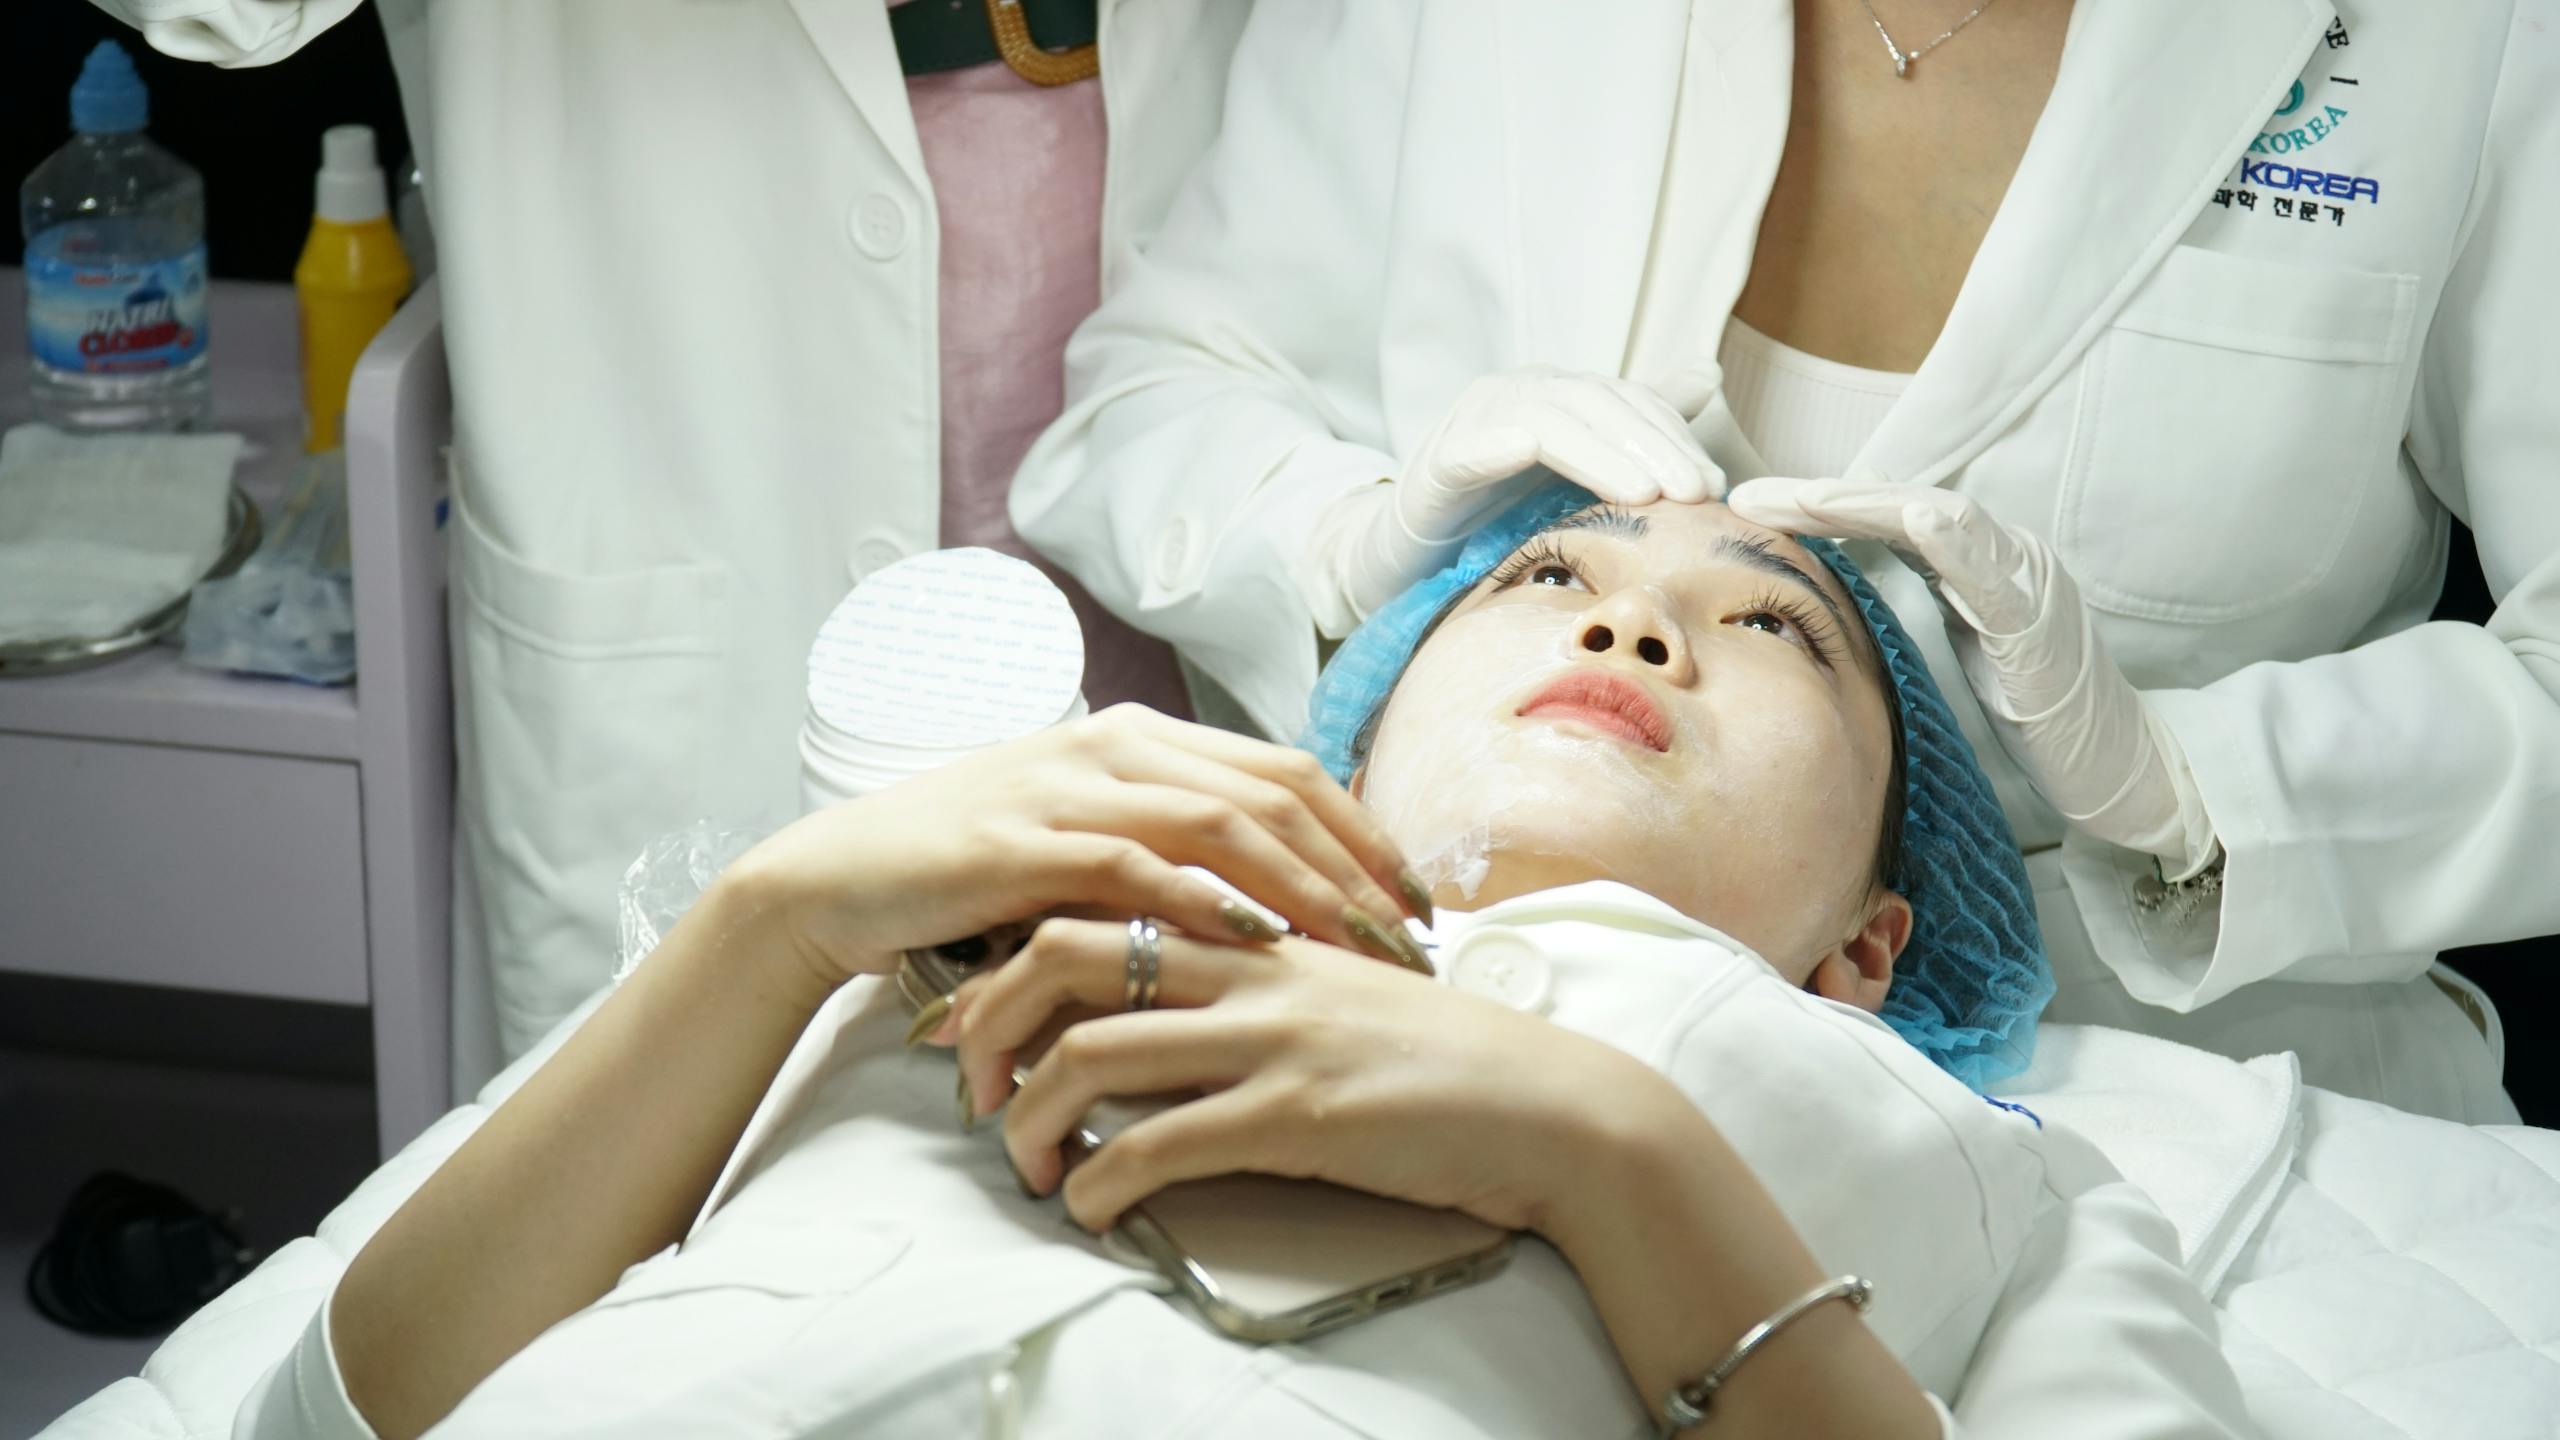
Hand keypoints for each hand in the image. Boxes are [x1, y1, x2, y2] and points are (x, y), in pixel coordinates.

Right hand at [724, 705, 1430, 987]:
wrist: (841, 879)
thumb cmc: (969, 875)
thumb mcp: (1082, 845)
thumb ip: (1167, 851)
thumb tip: (1277, 901)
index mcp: (1140, 738)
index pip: (1285, 772)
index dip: (1364, 833)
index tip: (1420, 900)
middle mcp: (1115, 746)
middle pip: (1273, 794)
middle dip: (1358, 868)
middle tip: (1416, 941)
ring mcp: (1068, 786)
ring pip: (1221, 822)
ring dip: (1306, 890)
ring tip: (1364, 947)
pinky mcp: (1022, 839)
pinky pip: (1136, 864)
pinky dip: (1205, 901)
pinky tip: (1261, 942)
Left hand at [934, 924, 1644, 1234]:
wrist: (1548, 1106)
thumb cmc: (1444, 1057)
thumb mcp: (1339, 989)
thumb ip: (1258, 975)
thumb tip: (1175, 997)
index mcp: (1258, 927)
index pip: (1103, 900)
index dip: (1015, 950)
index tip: (975, 1007)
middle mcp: (1252, 964)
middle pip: (1068, 951)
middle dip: (992, 1016)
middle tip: (968, 1077)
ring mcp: (1271, 1036)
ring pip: (1096, 1049)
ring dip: (1030, 1115)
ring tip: (1022, 1161)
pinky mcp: (1293, 1113)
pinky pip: (1157, 1144)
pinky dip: (1098, 1181)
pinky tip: (1088, 1207)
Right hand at [1307, 365, 1728, 624]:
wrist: (1411, 558)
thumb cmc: (1497, 517)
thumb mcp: (1576, 477)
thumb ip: (1638, 428)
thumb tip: (1710, 372)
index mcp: (1557, 396)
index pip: (1627, 404)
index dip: (1673, 438)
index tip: (1714, 485)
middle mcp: (1518, 394)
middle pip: (1597, 405)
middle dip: (1652, 446)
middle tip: (1696, 491)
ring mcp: (1475, 422)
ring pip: (1549, 421)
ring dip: (1600, 454)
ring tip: (1645, 493)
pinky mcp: (1437, 461)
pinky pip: (1474, 448)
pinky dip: (1503, 447)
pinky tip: (1534, 456)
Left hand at [1724, 476, 2211, 870]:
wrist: (2118, 766)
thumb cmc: (2041, 721)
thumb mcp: (1959, 657)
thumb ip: (1913, 617)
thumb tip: (1837, 602)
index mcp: (1976, 568)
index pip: (1886, 521)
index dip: (1820, 507)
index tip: (1753, 508)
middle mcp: (2001, 560)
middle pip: (1900, 507)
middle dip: (1822, 496)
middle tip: (1750, 495)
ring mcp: (2025, 581)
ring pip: (1938, 519)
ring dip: (1866, 504)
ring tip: (1803, 497)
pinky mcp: (2038, 618)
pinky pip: (1991, 567)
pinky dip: (1952, 535)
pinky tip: (1912, 515)